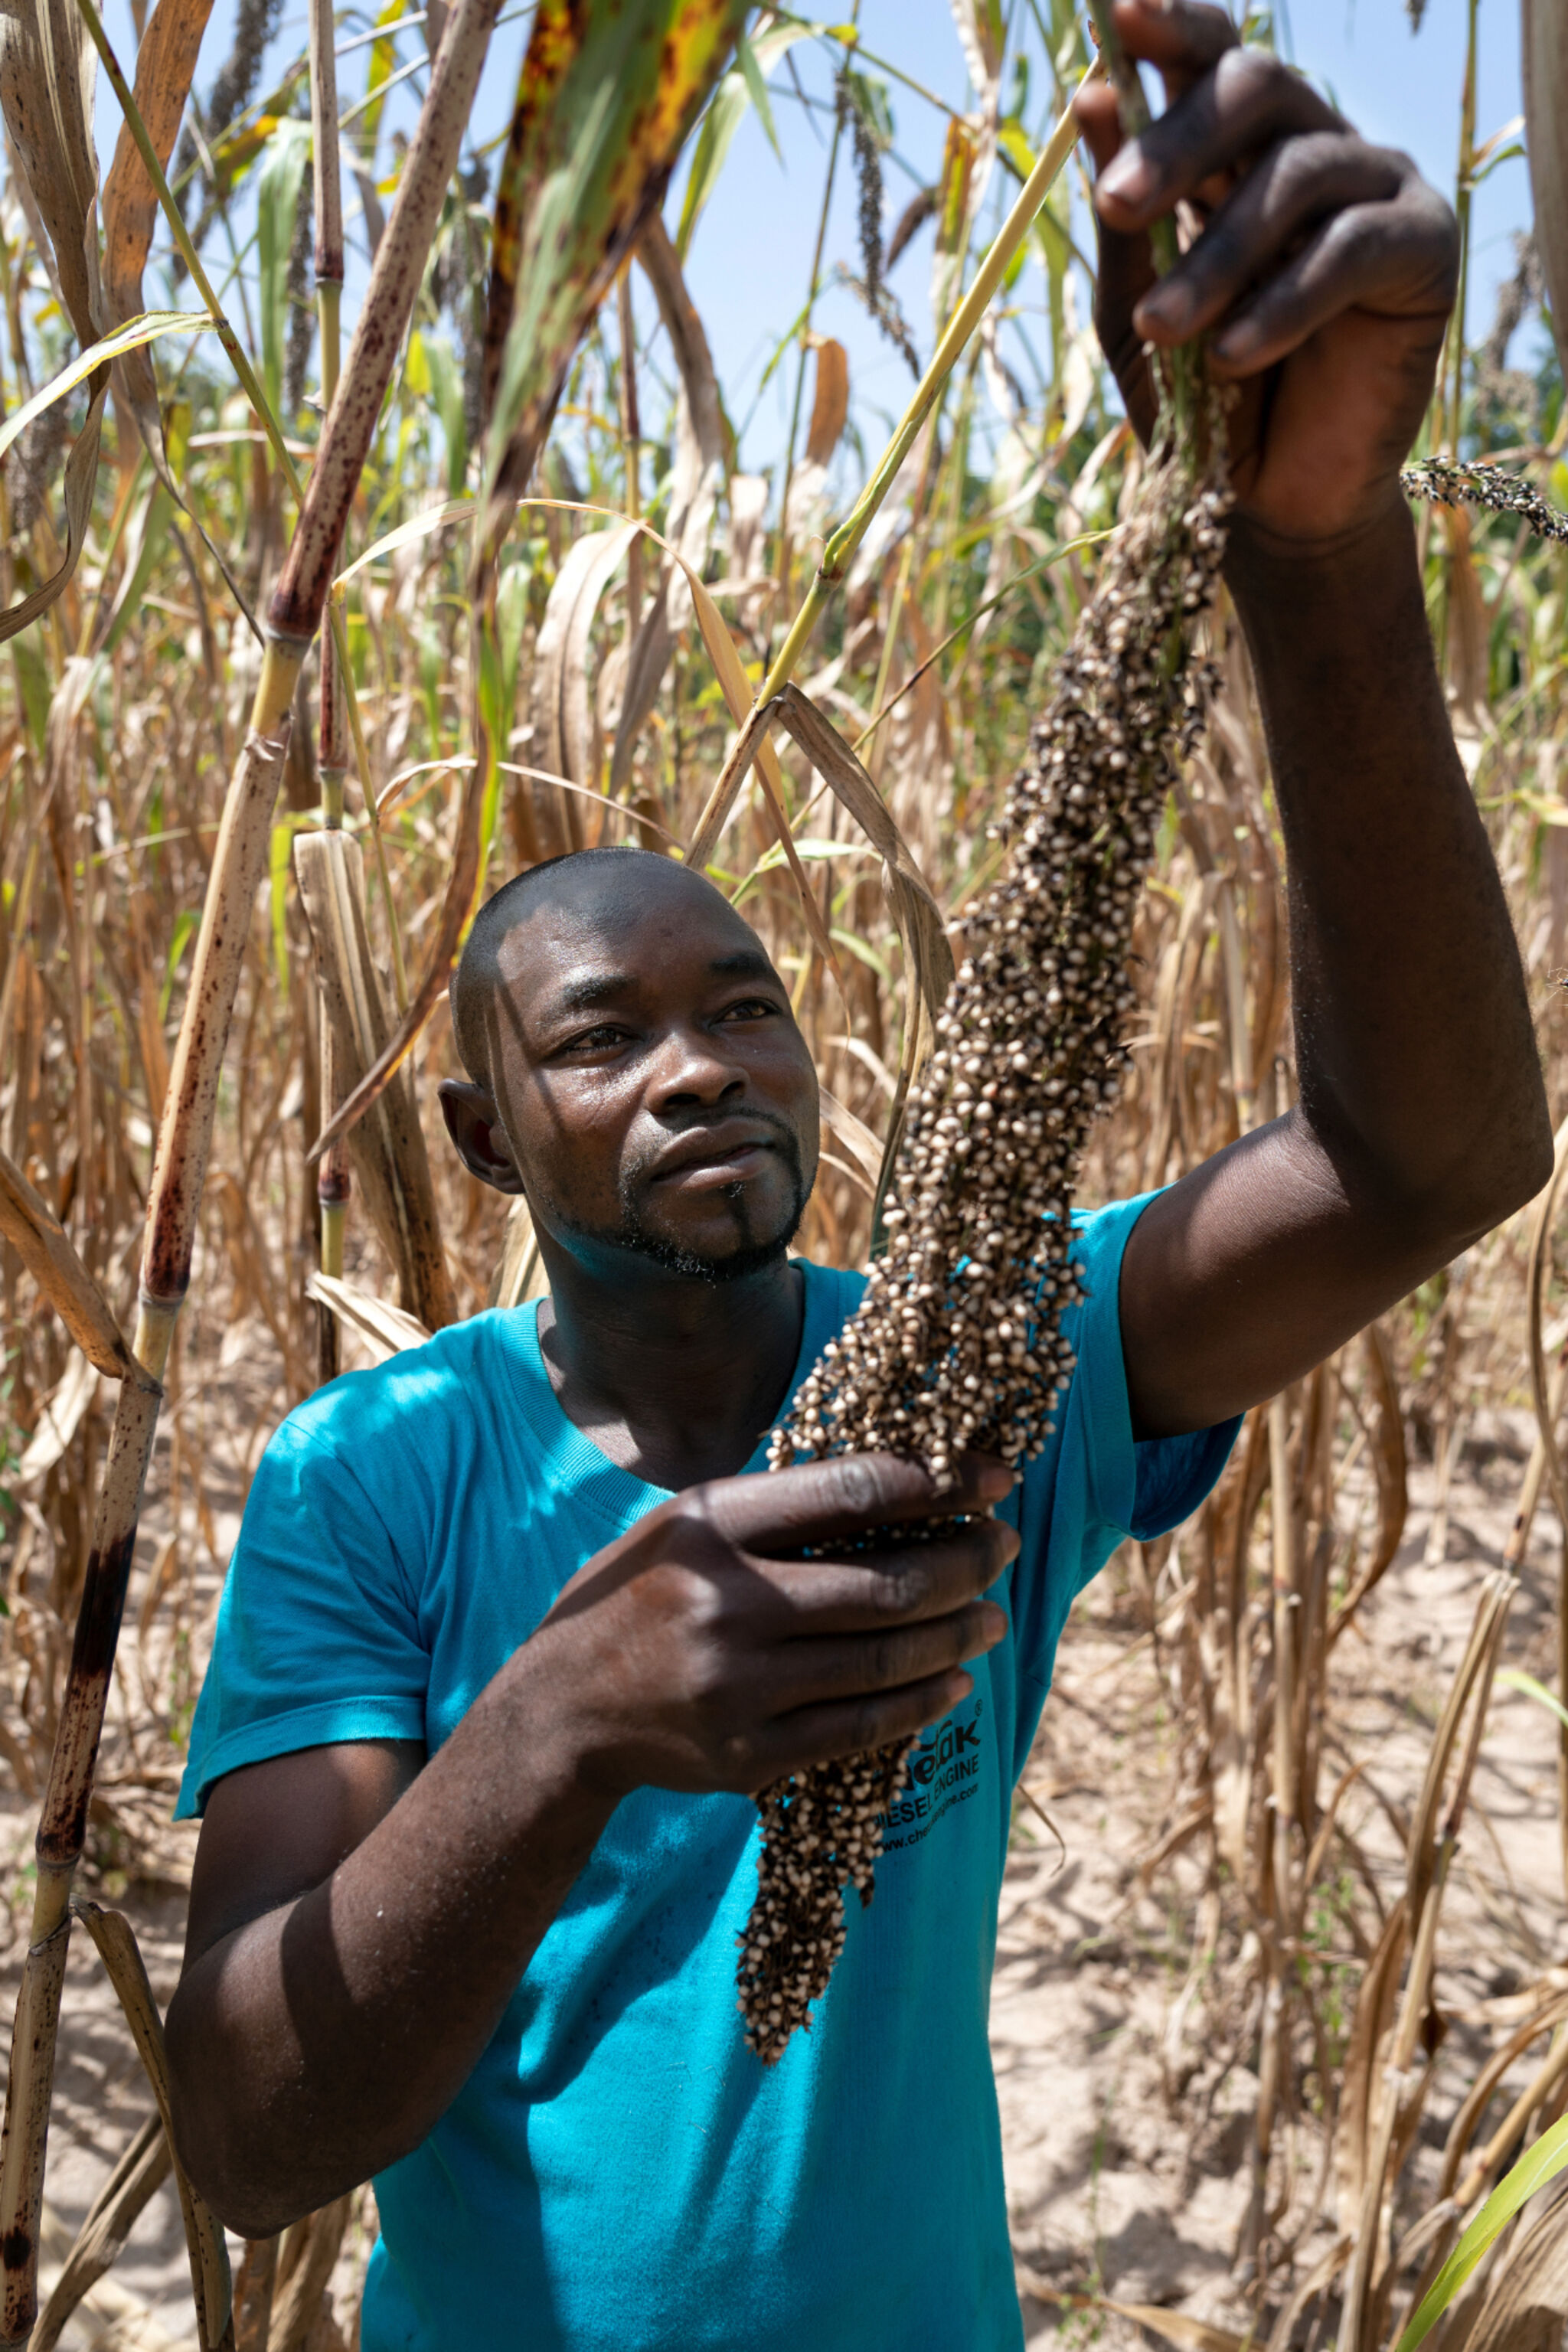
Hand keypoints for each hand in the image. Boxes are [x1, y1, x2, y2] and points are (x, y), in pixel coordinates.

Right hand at [529, 1452, 1017, 1798]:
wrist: (560, 1709)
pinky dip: (921, 1702)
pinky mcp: (747, 1754)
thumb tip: (906, 1481)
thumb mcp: (686, 1524)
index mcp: (710, 1525)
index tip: (996, 1478)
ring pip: (885, 1659)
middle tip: (1002, 1548)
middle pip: (885, 1583)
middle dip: (965, 1562)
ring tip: (990, 1615)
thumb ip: (777, 1507)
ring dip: (956, 1634)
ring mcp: (737, 1687)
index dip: (940, 1482)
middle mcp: (725, 1603)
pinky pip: (860, 1727)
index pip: (853, 1492)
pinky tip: (952, 1681)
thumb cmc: (639, 1595)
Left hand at [1077, 0, 1456, 544]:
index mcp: (1239, 153)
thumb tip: (1093, 96)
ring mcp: (1375, 189)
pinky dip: (1284, 303)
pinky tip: (1233, 358)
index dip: (1173, 28)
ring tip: (1165, 329)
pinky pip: (1352, 248)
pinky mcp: (1423, 249)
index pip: (1213, 60)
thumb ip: (1121, 223)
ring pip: (1296, 174)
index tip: (1118, 14)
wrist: (1265, 505)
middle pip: (1256, 88)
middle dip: (1179, 143)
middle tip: (1116, 205)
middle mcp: (1312, 149)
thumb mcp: (1136, 315)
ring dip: (1218, 253)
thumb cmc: (1197, 406)